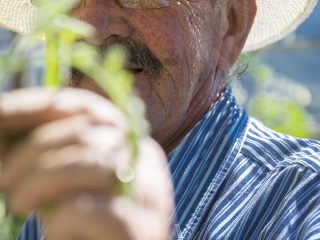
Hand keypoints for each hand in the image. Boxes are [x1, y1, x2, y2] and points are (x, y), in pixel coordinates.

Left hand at [0, 88, 172, 239]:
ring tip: (20, 204)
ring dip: (37, 184)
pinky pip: (84, 207)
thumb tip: (6, 120)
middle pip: (85, 133)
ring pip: (86, 162)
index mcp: (131, 143)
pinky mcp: (138, 227)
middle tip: (4, 179)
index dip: (41, 106)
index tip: (0, 111)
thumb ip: (47, 155)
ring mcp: (147, 192)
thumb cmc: (89, 223)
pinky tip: (59, 233)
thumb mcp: (66, 182)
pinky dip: (59, 220)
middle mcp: (146, 160)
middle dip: (30, 152)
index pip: (89, 108)